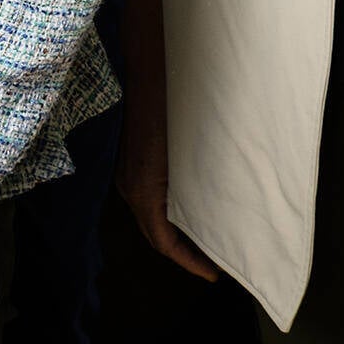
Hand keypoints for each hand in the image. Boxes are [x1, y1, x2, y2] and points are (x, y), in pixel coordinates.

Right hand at [114, 90, 218, 281]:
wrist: (142, 68)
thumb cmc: (168, 107)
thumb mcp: (187, 153)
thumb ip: (194, 186)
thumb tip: (218, 216)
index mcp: (143, 190)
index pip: (163, 242)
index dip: (189, 262)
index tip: (213, 274)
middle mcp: (129, 187)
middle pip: (154, 233)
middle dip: (182, 252)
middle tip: (212, 262)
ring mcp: (126, 173)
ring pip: (149, 215)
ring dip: (173, 231)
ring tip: (203, 236)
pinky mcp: (129, 160)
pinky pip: (146, 197)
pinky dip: (165, 211)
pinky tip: (185, 204)